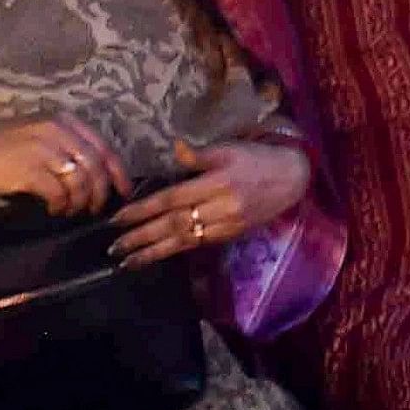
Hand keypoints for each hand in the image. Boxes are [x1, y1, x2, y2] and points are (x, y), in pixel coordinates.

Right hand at [0, 114, 130, 217]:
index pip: (105, 148)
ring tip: (72, 210)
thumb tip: (95, 173)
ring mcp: (43, 149)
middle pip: (96, 167)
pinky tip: (54, 209)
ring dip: (80, 202)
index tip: (124, 192)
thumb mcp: (38, 133)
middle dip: (101, 193)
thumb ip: (66, 145)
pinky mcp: (28, 170)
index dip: (119, 173)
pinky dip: (61, 205)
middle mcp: (57, 131)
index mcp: (64, 121)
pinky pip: (58, 193)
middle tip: (96, 209)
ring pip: (80, 182)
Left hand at [111, 140, 311, 266]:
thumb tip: (174, 148)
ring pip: (186, 241)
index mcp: (218, 182)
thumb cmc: (257, 159)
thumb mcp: (229, 149)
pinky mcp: (232, 235)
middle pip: (175, 225)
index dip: (144, 210)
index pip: (173, 199)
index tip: (118, 219)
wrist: (293, 179)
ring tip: (128, 261)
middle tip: (115, 248)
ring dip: (155, 253)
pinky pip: (199, 244)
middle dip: (142, 237)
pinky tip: (157, 256)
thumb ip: (199, 155)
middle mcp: (222, 207)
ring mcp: (228, 224)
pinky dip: (176, 251)